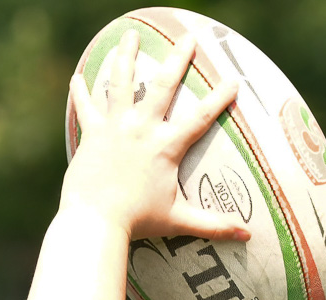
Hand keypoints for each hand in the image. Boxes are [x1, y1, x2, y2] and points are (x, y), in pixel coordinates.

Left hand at [61, 31, 247, 243]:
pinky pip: (86, 106)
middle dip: (178, 59)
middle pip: (163, 85)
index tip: (235, 80)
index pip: (201, 117)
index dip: (220, 98)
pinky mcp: (91, 133)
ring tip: (130, 35)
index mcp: (166, 147)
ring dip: (126, 56)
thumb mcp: (178, 221)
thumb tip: (248, 238)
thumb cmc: (137, 222)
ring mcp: (115, 127)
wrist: (95, 221)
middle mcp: (142, 129)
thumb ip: (214, 224)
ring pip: (120, 82)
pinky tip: (77, 76)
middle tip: (188, 38)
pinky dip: (81, 91)